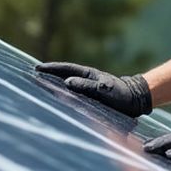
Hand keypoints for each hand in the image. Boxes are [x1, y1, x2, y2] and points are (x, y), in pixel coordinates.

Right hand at [35, 62, 152, 116]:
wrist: (137, 100)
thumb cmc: (122, 95)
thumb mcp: (104, 91)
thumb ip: (87, 87)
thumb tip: (67, 82)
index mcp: (89, 75)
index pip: (66, 69)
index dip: (51, 69)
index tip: (37, 68)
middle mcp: (87, 80)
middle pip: (63, 75)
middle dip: (49, 75)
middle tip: (33, 75)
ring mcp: (89, 88)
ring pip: (67, 85)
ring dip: (54, 85)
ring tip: (40, 87)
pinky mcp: (91, 98)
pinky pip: (73, 95)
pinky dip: (63, 96)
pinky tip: (57, 101)